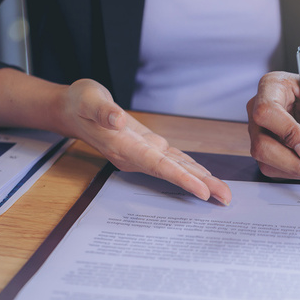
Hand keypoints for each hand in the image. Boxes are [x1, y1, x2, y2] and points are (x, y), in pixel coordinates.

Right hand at [62, 79, 231, 204]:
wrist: (73, 110)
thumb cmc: (81, 104)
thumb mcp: (88, 100)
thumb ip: (103, 110)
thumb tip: (116, 119)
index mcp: (125, 147)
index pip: (158, 166)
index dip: (182, 179)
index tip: (202, 191)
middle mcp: (136, 156)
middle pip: (173, 174)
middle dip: (201, 186)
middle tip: (226, 199)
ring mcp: (143, 155)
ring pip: (177, 169)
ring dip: (201, 181)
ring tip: (223, 193)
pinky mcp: (148, 147)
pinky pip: (173, 161)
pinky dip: (191, 169)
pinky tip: (206, 176)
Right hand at [246, 71, 299, 179]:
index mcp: (277, 86)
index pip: (266, 111)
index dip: (286, 132)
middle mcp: (265, 108)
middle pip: (261, 143)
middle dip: (291, 159)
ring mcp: (265, 132)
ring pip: (265, 160)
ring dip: (296, 168)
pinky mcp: (271, 150)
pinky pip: (274, 170)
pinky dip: (297, 173)